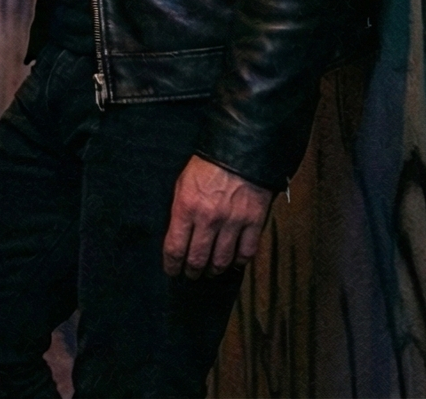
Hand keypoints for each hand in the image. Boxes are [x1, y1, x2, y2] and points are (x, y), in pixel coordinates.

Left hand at [162, 155, 273, 276]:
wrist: (240, 150)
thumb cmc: (207, 165)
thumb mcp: (183, 183)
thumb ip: (180, 211)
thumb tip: (177, 236)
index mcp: (186, 208)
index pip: (175, 248)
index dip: (172, 265)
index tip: (172, 271)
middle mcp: (208, 219)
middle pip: (197, 259)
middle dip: (192, 271)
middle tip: (192, 274)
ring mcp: (233, 222)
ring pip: (222, 261)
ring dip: (214, 270)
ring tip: (211, 271)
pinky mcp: (254, 222)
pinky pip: (246, 253)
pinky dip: (239, 262)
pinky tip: (234, 262)